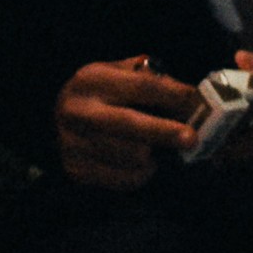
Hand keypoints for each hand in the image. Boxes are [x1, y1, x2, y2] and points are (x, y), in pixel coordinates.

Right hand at [54, 56, 199, 189]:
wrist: (59, 119)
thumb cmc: (101, 94)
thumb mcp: (118, 73)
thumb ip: (150, 79)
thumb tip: (187, 98)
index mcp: (91, 80)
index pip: (139, 86)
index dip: (171, 94)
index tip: (193, 100)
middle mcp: (77, 110)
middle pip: (128, 123)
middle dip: (164, 131)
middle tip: (191, 139)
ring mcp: (73, 143)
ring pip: (130, 155)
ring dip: (154, 154)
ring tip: (158, 148)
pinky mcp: (77, 170)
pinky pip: (124, 179)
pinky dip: (142, 173)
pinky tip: (142, 163)